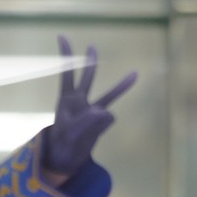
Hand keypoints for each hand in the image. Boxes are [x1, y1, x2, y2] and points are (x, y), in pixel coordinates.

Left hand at [44, 35, 136, 178]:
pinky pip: (108, 117)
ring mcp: (90, 112)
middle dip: (90, 63)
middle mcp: (79, 103)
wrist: (63, 162)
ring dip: (120, 87)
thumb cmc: (61, 146)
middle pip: (87, 79)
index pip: (67, 73)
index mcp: (66, 101)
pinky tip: (102, 127)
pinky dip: (107, 120)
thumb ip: (88, 122)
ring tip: (135, 73)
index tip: (61, 34)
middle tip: (92, 48)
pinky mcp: (98, 123)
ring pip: (107, 97)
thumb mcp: (70, 135)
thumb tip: (108, 112)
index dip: (66, 56)